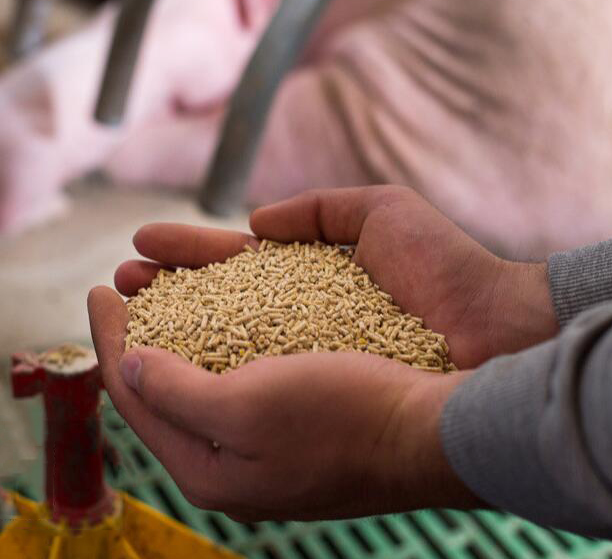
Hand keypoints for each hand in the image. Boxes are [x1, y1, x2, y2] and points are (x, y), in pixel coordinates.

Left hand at [88, 286, 482, 520]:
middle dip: (142, 329)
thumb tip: (128, 369)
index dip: (111, 339)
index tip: (98, 289)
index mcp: (209, 470)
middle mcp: (234, 463)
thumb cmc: (345, 417)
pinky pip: (246, 374)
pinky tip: (230, 310)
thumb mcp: (246, 408)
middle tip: (126, 279)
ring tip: (166, 281)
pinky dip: (226, 338)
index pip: (137, 399)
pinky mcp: (302, 423)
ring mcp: (269, 445)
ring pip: (208, 377)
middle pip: (166, 389)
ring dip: (181, 327)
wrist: (439, 431)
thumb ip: (175, 393)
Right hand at [115, 186, 557, 368]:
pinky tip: (157, 355)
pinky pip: (239, 383)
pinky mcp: (304, 401)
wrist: (493, 336)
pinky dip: (196, 367)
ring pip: (216, 345)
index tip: (141, 243)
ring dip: (164, 325)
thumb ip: (317, 209)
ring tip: (120, 303)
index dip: (187, 255)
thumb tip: (255, 225)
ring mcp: (301, 369)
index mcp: (311, 285)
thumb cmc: (447, 273)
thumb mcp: (377, 214)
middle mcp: (298, 330)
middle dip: (163, 291)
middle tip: (118, 278)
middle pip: (214, 308)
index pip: (234, 268)